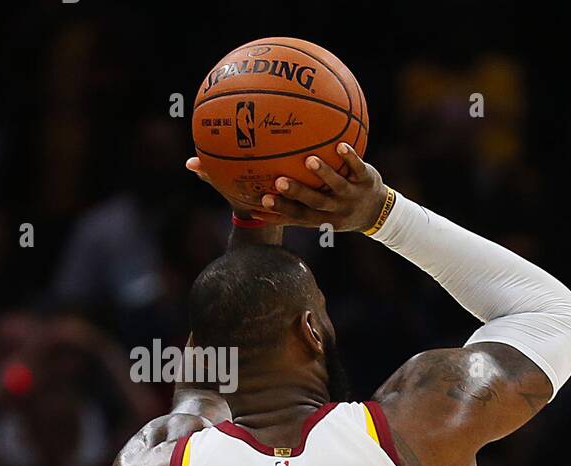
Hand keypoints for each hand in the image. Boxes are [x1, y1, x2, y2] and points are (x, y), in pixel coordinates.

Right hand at [187, 145, 387, 231]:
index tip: (262, 200)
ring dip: (323, 175)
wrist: (375, 212)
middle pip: (313, 204)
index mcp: (315, 217)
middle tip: (280, 180)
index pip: (294, 216)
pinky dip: (351, 157)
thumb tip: (196, 166)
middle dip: (297, 194)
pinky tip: (342, 143)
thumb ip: (263, 186)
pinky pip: (357, 168)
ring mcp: (351, 197)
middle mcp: (332, 210)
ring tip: (310, 159)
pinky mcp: (367, 182)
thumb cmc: (323, 202)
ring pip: (336, 187)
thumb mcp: (296, 200)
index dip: (279, 211)